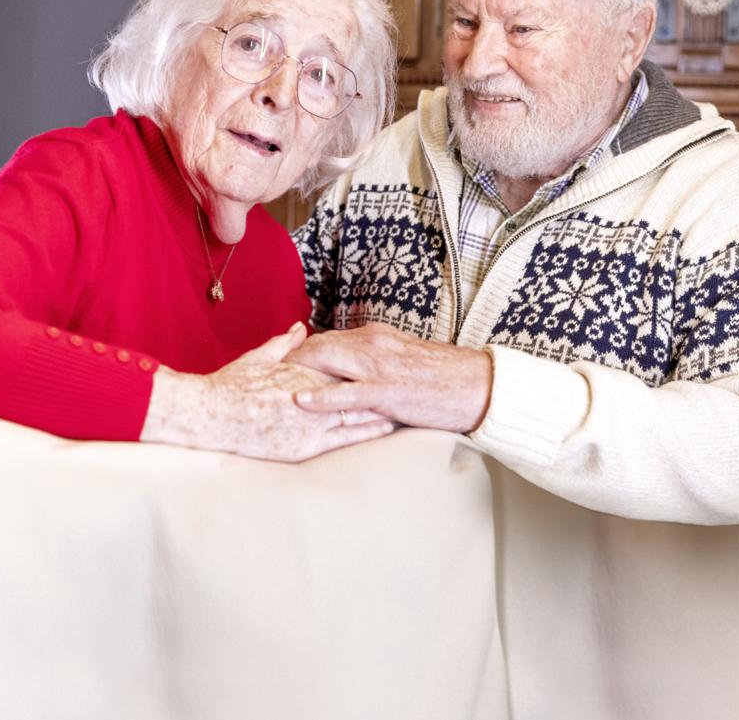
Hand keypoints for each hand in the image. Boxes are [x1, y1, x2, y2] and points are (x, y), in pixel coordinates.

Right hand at [140, 323, 393, 460]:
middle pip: (353, 387)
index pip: (339, 364)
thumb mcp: (258, 359)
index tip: (385, 358)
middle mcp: (307, 393)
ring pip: (354, 412)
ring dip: (381, 408)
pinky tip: (384, 429)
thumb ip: (284, 343)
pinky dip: (366, 432)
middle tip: (407, 381)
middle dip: (379, 386)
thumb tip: (301, 327)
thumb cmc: (228, 388)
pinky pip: (342, 439)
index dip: (364, 363)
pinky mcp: (302, 445)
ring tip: (406, 405)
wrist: (207, 416)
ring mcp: (306, 420)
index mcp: (297, 371)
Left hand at [289, 324, 491, 433]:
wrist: (474, 384)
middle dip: (290, 360)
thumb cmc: (441, 376)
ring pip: (326, 363)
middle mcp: (372, 344)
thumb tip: (351, 368)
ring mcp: (377, 367)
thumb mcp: (402, 358)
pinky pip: (345, 392)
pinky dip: (319, 396)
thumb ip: (375, 359)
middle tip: (264, 374)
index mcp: (375, 336)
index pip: (328, 339)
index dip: (302, 351)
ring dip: (296, 374)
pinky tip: (299, 401)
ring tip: (270, 386)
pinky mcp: (386, 391)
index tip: (281, 362)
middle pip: (318, 347)